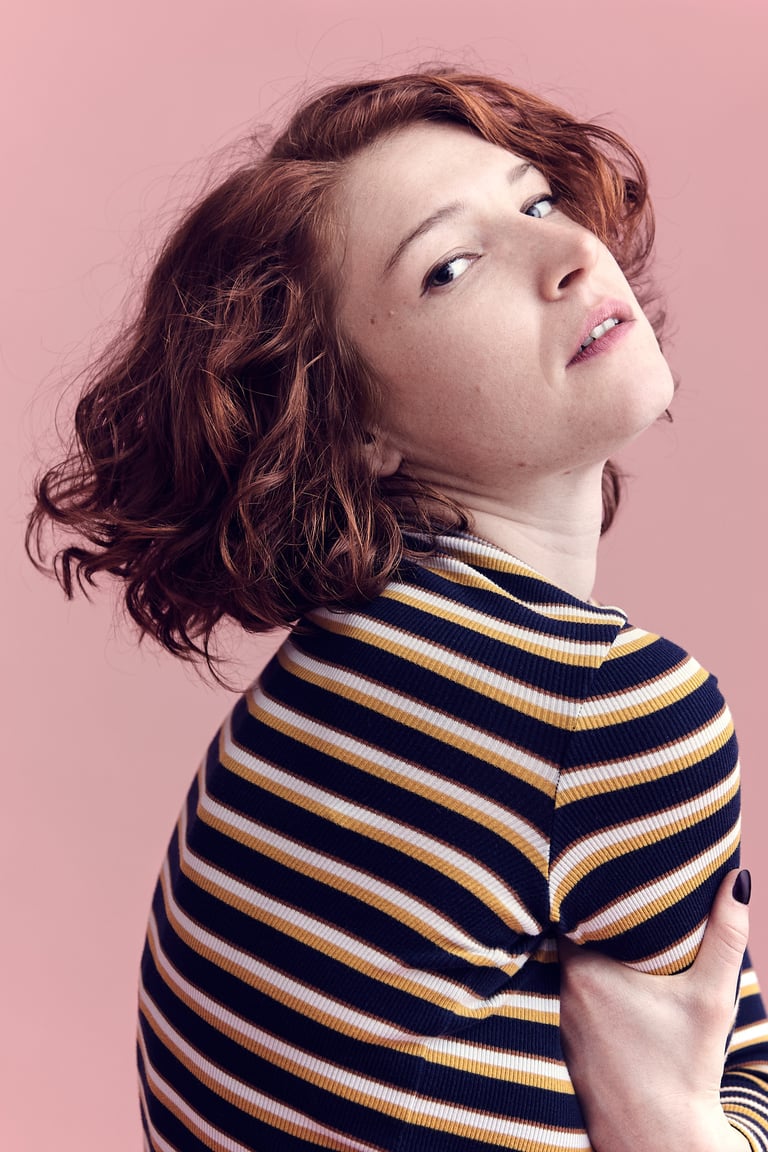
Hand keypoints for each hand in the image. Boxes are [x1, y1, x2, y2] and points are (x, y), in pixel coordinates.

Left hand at [558, 869, 751, 1151]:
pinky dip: (596, 989)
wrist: (662, 1141)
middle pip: (575, 936)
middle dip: (601, 921)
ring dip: (597, 956)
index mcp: (586, 971)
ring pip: (575, 969)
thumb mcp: (712, 996)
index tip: (615, 875)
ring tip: (629, 938)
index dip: (593, 889)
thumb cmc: (687, 1069)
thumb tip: (737, 879)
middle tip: (632, 902)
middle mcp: (565, 992)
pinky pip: (577, 1000)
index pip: (574, 909)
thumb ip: (725, 934)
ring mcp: (563, 1020)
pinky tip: (623, 988)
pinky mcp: (570, 1045)